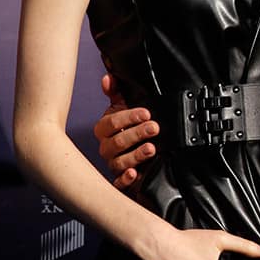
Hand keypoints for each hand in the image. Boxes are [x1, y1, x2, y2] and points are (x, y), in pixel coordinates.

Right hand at [94, 74, 159, 188]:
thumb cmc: (131, 127)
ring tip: (151, 148)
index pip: (111, 123)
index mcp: (105, 129)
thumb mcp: (125, 107)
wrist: (142, 151)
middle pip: (116, 142)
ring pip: (118, 162)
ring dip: (135, 155)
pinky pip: (118, 183)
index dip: (128, 117)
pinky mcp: (122, 180)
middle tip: (154, 128)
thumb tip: (108, 77)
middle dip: (136, 134)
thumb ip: (117, 91)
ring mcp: (113, 164)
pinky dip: (125, 179)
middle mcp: (107, 147)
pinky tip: (135, 174)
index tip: (146, 113)